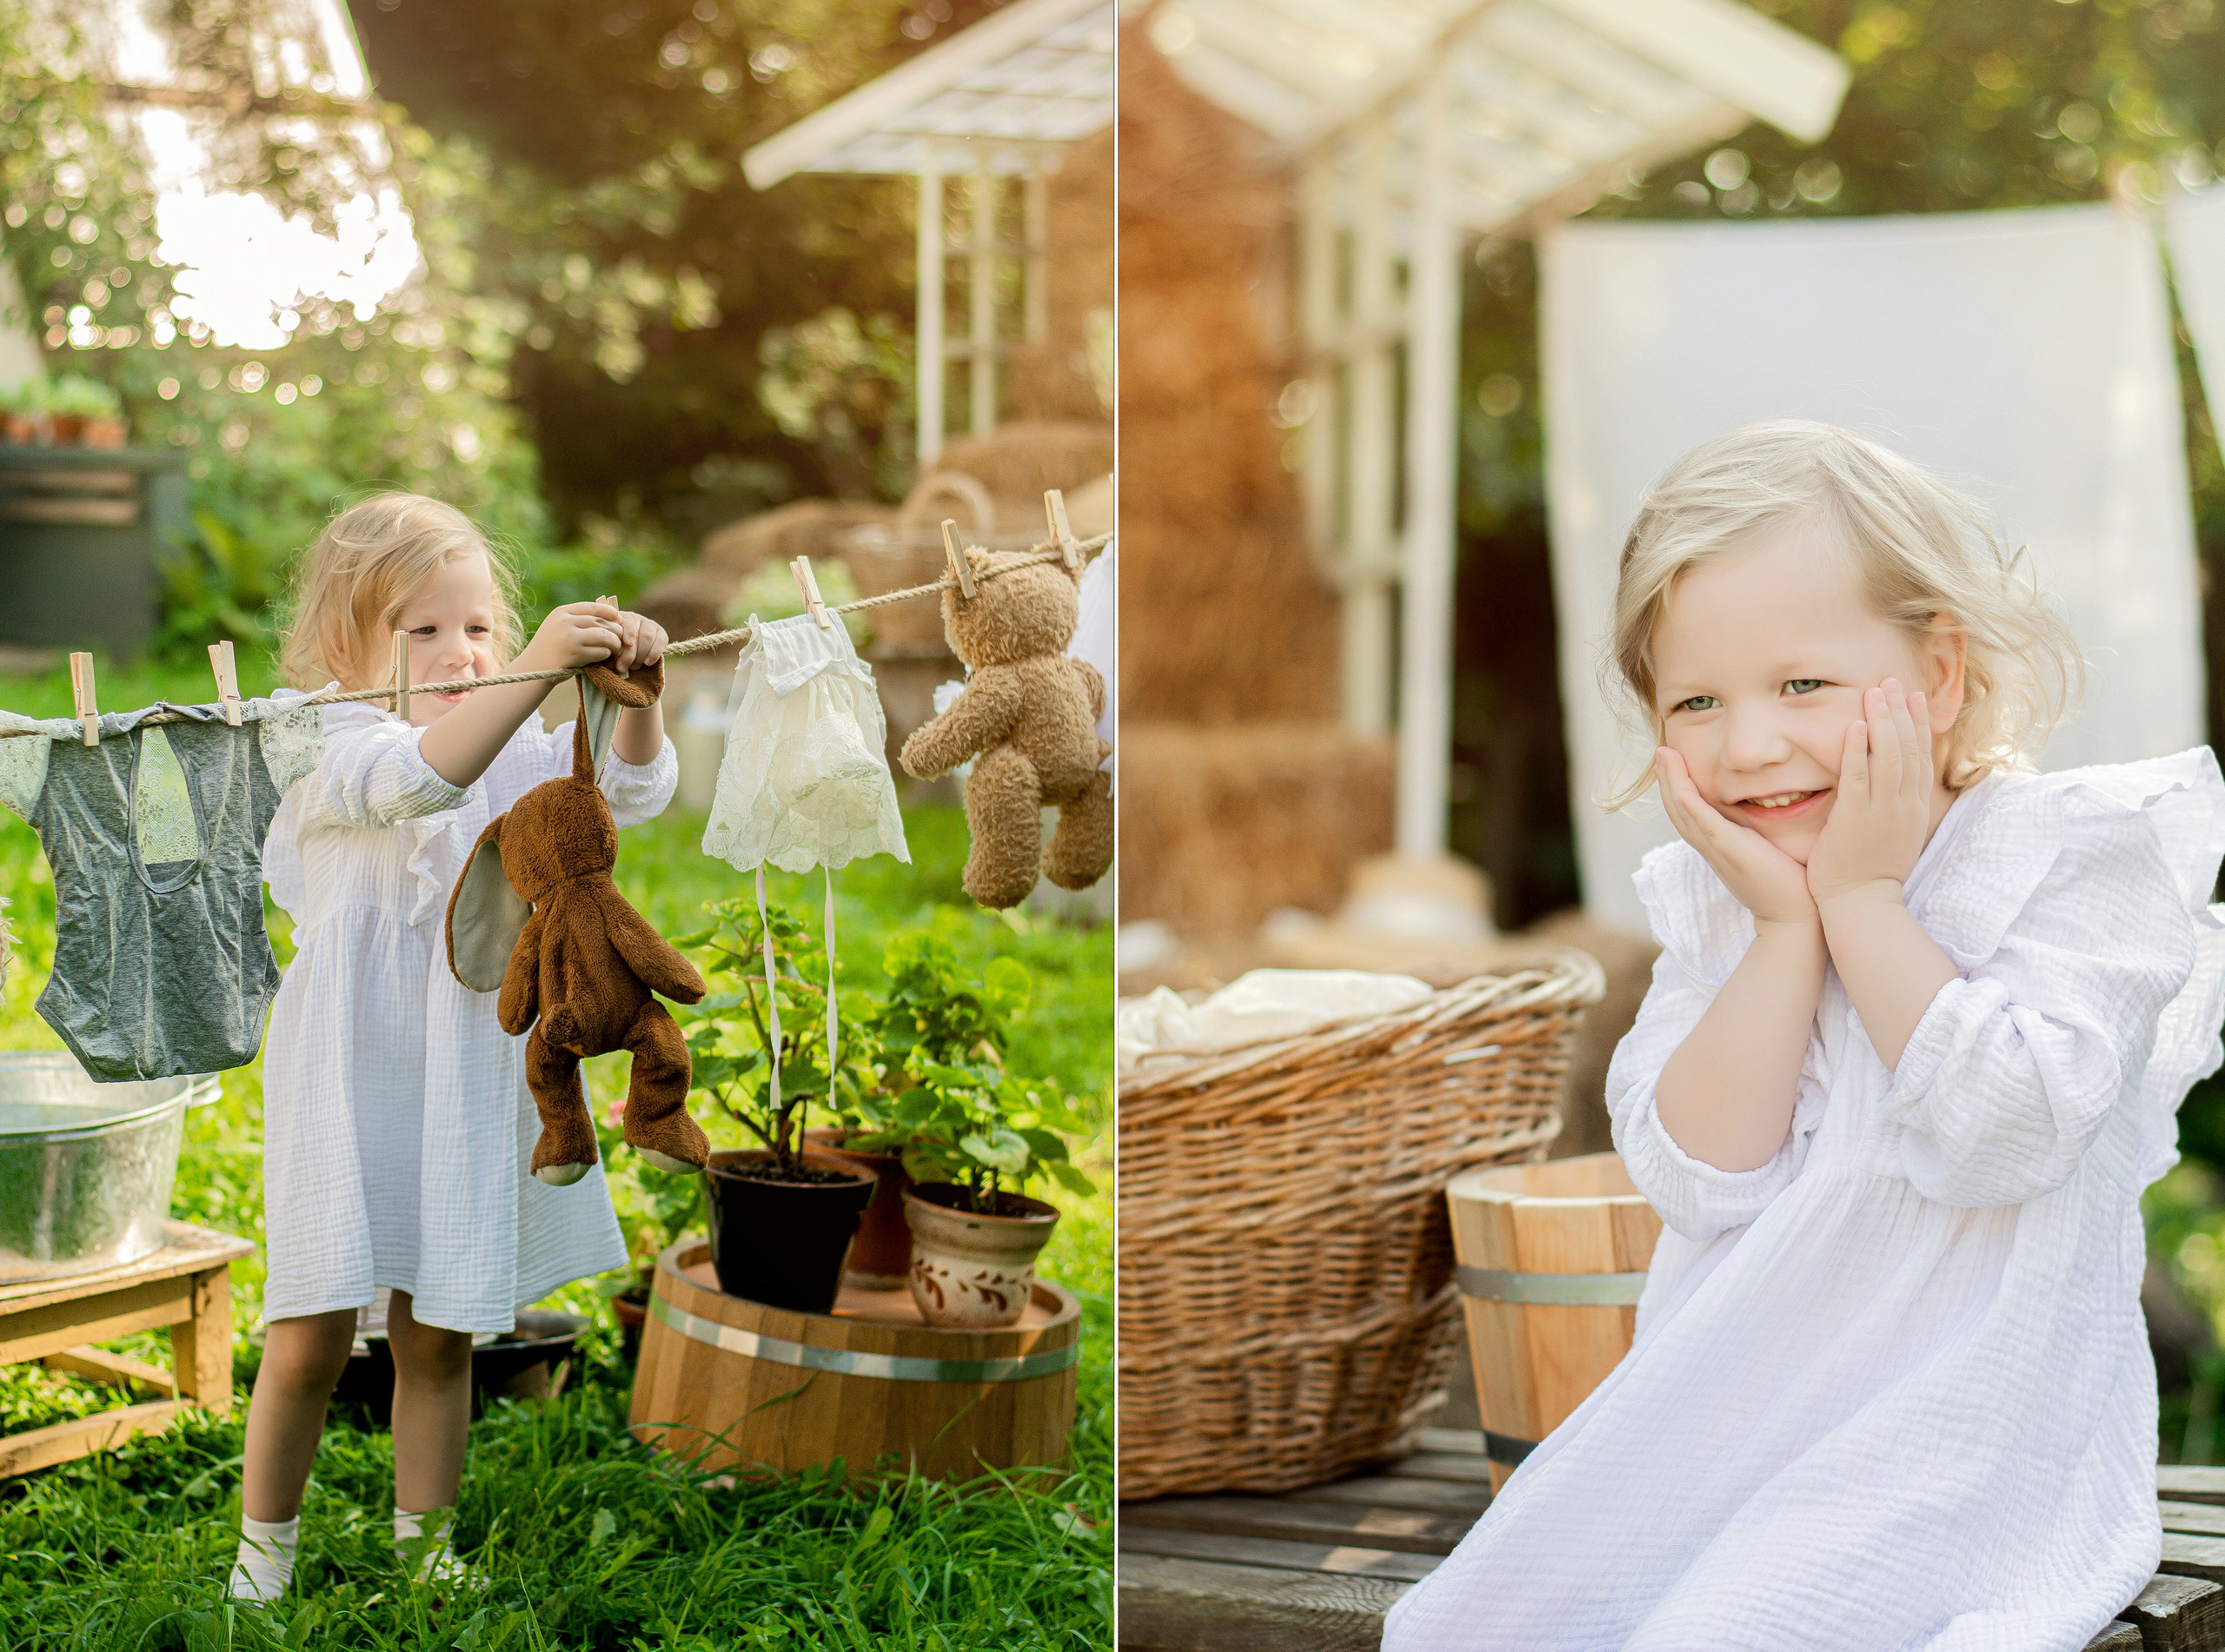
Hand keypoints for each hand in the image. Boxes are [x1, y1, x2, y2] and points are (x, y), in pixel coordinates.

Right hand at [517, 601, 625, 672]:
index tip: (618, 619)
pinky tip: (603, 657)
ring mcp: (570, 638)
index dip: (610, 612)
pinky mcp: (575, 654)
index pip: (593, 607)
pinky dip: (606, 655)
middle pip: (602, 622)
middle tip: (619, 640)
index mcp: (562, 612)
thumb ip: (578, 619)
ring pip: (605, 636)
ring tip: (614, 649)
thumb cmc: (550, 647)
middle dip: (615, 631)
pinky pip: (601, 652)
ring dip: (614, 644)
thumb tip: (612, 614)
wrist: (533, 668)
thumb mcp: (558, 626)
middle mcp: (565, 622)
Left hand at [607, 609, 665, 672]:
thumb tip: (614, 659)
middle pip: (638, 634)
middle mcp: (637, 618)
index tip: (628, 644)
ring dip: (640, 655)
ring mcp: (651, 625)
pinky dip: (654, 653)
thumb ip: (612, 647)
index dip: (629, 633)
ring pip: (648, 638)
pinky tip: (647, 662)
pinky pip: (661, 642)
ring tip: (633, 667)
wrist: (628, 653)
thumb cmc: (615, 649)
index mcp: (622, 618)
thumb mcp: (611, 645)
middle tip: (622, 667)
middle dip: (630, 653)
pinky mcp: (662, 634)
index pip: (628, 623)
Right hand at [1655, 747, 1817, 928]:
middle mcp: (1710, 845)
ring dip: (1671, 783)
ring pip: (1684, 812)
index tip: (1672, 759)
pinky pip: (1706, 827)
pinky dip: (1691, 808)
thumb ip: (1757, 829)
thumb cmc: (1786, 882)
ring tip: (1664, 756)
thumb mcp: (1764, 848)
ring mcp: (1718, 849)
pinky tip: (1682, 791)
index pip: (1688, 809)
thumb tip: (1768, 807)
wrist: (1793, 916)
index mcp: (1716, 842)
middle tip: (1660, 750)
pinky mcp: (1732, 852)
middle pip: (1677, 807)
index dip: (1676, 783)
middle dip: (1666, 777)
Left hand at [1805, 678, 1934, 907]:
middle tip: (1892, 681)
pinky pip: (1859, 778)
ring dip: (1883, 721)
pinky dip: (1858, 750)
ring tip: (1875, 691)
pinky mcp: (1856, 819)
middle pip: (1909, 749)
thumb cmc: (1872, 873)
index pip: (1921, 757)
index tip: (1913, 697)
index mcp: (1914, 809)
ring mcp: (1882, 812)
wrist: (1862, 905)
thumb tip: (1893, 786)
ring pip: (1889, 757)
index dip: (1917, 725)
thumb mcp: (1895, 835)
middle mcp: (1904, 806)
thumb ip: (1895, 807)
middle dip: (1901, 712)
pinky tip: (1854, 725)